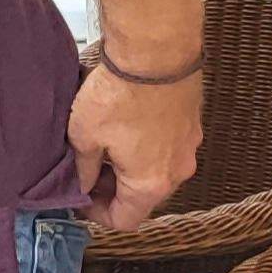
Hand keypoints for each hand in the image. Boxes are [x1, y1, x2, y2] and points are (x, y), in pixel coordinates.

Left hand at [67, 63, 201, 228]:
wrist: (156, 52)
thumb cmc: (118, 95)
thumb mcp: (84, 136)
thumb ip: (83, 169)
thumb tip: (82, 185)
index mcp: (150, 184)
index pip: (126, 220)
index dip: (98, 214)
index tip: (80, 199)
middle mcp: (177, 171)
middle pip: (143, 196)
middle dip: (113, 189)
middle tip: (87, 171)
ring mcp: (189, 146)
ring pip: (156, 171)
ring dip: (130, 167)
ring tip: (102, 145)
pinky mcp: (191, 123)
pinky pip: (167, 147)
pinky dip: (146, 147)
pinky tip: (124, 126)